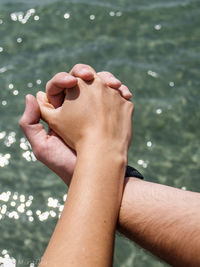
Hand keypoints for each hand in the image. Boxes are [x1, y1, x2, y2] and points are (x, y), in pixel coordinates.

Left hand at [20, 64, 132, 185]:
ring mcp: (95, 110)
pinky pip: (114, 97)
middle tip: (89, 75)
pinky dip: (120, 92)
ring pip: (98, 86)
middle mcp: (76, 108)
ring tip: (113, 83)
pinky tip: (124, 92)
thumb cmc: (66, 164)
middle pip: (79, 81)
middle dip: (85, 73)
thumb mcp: (42, 147)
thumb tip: (33, 94)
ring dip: (107, 79)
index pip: (57, 87)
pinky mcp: (110, 113)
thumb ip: (30, 123)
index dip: (62, 79)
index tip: (71, 81)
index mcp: (58, 113)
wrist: (93, 176)